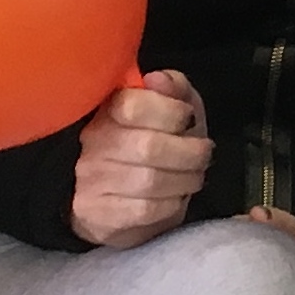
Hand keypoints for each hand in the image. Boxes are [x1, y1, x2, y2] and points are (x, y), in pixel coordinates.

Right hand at [69, 69, 212, 249]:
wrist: (120, 196)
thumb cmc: (154, 142)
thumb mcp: (171, 107)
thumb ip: (173, 87)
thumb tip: (159, 79)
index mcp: (108, 108)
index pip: (132, 105)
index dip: (172, 112)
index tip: (188, 120)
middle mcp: (93, 143)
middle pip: (149, 146)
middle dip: (190, 152)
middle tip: (202, 154)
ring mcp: (92, 180)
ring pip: (150, 181)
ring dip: (186, 179)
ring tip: (193, 175)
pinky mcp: (99, 216)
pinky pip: (146, 209)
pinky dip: (172, 203)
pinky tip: (175, 197)